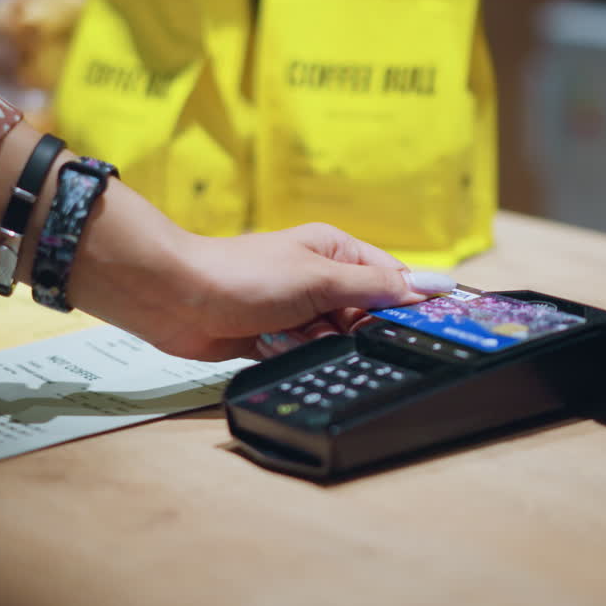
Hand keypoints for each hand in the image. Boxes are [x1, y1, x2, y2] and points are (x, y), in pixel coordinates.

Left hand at [70, 216, 455, 360]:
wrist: (176, 298)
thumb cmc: (243, 276)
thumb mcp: (320, 279)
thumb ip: (374, 288)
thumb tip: (428, 286)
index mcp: (335, 251)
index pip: (390, 278)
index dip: (406, 303)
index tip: (421, 326)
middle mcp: (318, 278)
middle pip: (362, 316)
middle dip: (349, 329)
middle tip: (325, 326)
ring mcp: (295, 309)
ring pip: (332, 340)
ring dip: (314, 343)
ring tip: (286, 330)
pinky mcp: (272, 336)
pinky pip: (301, 354)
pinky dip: (289, 353)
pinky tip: (267, 341)